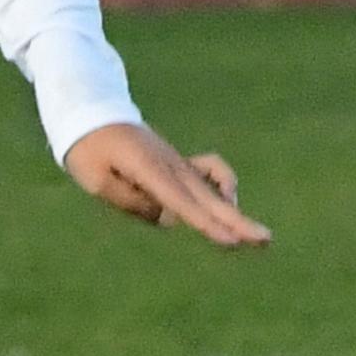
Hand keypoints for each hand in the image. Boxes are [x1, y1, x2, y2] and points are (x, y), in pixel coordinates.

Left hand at [65, 120, 266, 247]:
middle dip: (237, 221)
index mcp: (149, 169)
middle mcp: (172, 166)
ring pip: (213, 189)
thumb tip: (168, 219)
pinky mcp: (178, 163)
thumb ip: (131, 203)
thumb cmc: (89, 150)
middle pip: (209, 199)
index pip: (183, 204)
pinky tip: (226, 199)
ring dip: (232, 208)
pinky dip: (221, 184)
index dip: (208, 224)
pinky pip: (209, 171)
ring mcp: (178, 163)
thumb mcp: (97, 180)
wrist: (93, 115)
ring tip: (246, 233)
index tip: (230, 240)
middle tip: (266, 240)